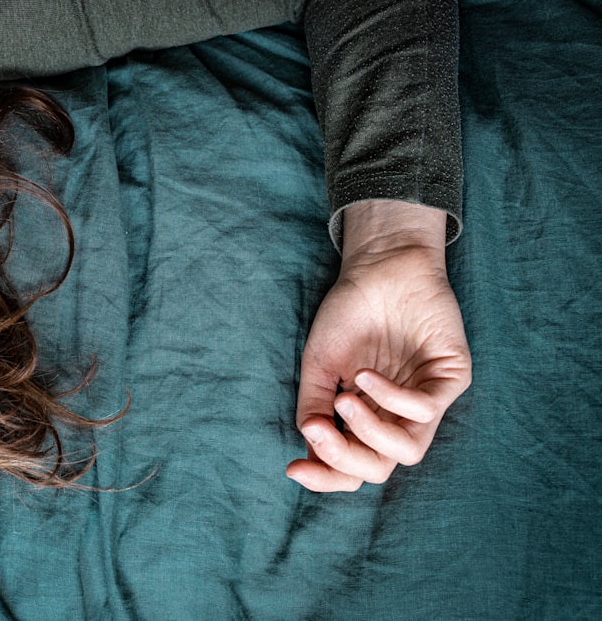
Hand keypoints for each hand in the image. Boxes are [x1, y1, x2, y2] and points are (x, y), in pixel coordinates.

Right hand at [286, 201, 471, 491]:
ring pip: (408, 451)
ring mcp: (426, 399)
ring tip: (344, 401)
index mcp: (367, 418)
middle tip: (318, 429)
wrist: (379, 267)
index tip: (293, 468)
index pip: (351, 466)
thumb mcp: (320, 366)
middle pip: (379, 468)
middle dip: (345, 458)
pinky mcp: (450, 378)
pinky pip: (425, 410)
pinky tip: (365, 375)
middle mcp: (398, 416)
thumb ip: (315, 408)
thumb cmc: (349, 313)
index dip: (325, 475)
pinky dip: (391, 400)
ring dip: (370, 433)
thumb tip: (311, 452)